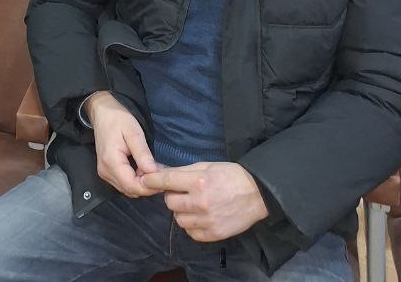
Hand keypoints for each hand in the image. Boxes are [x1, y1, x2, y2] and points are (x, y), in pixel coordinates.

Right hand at [86, 92, 164, 197]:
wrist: (102, 111)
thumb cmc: (118, 119)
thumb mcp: (134, 132)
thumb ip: (143, 154)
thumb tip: (154, 173)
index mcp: (111, 162)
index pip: (132, 186)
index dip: (149, 186)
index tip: (163, 177)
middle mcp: (106, 172)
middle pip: (130, 190)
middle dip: (147, 185)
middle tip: (160, 170)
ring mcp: (105, 173)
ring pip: (128, 188)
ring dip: (142, 183)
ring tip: (153, 167)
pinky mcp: (107, 171)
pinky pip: (124, 183)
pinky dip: (136, 179)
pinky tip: (143, 168)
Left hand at [139, 162, 268, 240]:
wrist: (257, 194)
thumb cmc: (230, 175)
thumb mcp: (206, 166)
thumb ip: (183, 171)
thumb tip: (159, 172)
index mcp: (199, 181)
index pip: (167, 181)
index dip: (152, 180)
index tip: (143, 180)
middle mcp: (201, 202)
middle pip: (170, 203)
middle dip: (172, 196)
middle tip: (182, 192)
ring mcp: (207, 220)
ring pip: (178, 219)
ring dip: (181, 212)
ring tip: (193, 205)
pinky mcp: (214, 234)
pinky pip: (191, 233)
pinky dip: (192, 225)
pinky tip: (200, 217)